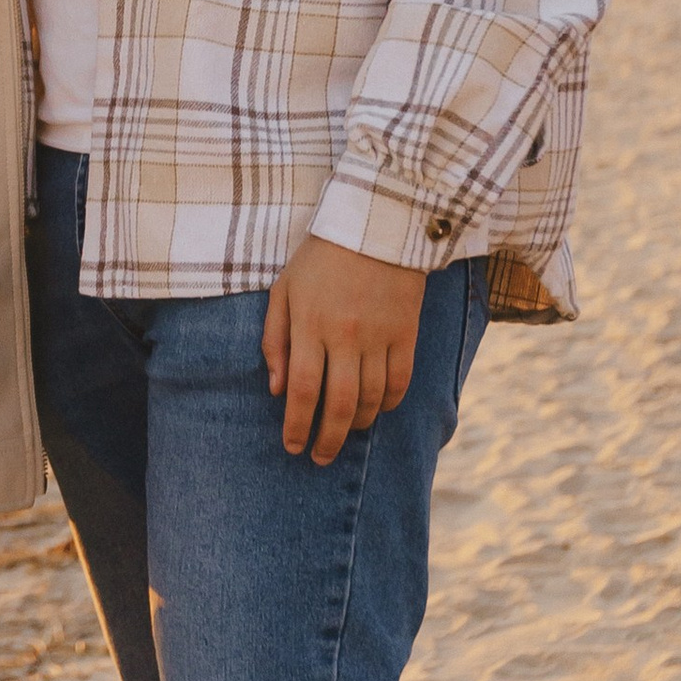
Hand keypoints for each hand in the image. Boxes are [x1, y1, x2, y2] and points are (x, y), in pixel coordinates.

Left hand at [263, 239, 424, 460]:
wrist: (375, 223)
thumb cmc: (320, 258)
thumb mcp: (284, 291)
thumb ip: (274, 341)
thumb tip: (276, 391)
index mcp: (310, 324)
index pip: (304, 390)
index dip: (298, 425)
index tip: (293, 447)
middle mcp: (345, 335)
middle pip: (340, 404)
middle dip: (329, 439)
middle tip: (320, 458)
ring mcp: (379, 335)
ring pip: (373, 399)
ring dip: (359, 424)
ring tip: (347, 433)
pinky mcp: (406, 332)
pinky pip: (401, 381)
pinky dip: (390, 403)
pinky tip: (379, 410)